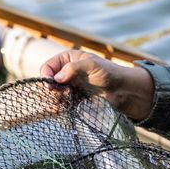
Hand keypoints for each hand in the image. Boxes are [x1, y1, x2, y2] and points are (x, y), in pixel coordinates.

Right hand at [40, 50, 155, 120]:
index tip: (51, 86)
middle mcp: (67, 72)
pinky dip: (61, 107)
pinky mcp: (75, 98)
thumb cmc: (110, 73)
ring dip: (55, 100)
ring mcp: (70, 86)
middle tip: (58, 96)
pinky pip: (62, 103)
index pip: (48, 67)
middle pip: (48, 82)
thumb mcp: (91, 66)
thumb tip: (56, 78)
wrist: (123, 90)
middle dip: (50, 90)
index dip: (46, 76)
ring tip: (62, 104)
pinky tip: (64, 109)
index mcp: (68, 59)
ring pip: (54, 94)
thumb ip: (73, 69)